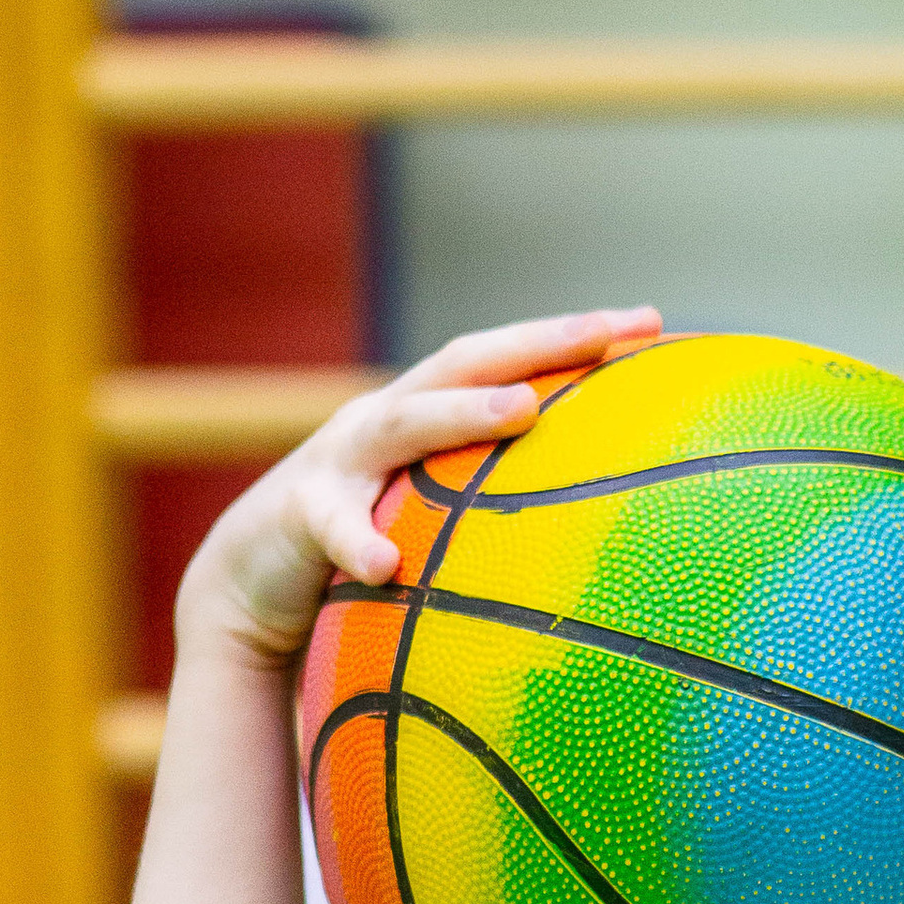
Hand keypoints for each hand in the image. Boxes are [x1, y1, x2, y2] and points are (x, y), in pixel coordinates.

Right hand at [177, 309, 659, 667]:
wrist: (250, 580)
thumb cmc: (369, 547)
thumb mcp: (439, 519)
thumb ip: (503, 510)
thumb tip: (611, 539)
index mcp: (428, 416)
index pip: (509, 362)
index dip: (573, 338)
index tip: (653, 323)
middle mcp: (386, 422)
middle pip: (463, 364)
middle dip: (536, 343)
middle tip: (604, 334)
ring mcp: (339, 462)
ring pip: (401, 426)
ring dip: (462, 413)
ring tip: (521, 409)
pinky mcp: (298, 515)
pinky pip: (330, 527)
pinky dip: (358, 543)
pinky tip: (386, 566)